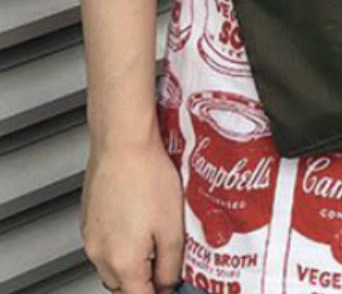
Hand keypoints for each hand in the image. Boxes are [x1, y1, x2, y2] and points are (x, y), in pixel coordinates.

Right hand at [80, 136, 184, 293]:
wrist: (123, 142)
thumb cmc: (148, 176)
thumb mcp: (173, 226)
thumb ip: (171, 263)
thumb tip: (169, 284)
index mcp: (122, 261)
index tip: (171, 288)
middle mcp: (100, 254)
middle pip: (123, 286)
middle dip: (145, 282)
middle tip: (167, 267)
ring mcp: (90, 236)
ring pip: (112, 266)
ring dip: (132, 264)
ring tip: (155, 241)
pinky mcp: (88, 218)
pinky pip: (104, 244)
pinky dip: (121, 244)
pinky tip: (139, 221)